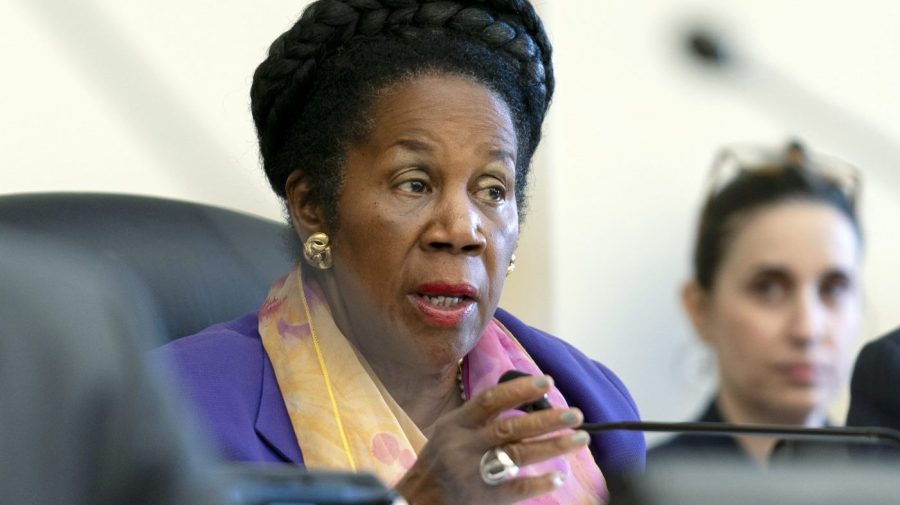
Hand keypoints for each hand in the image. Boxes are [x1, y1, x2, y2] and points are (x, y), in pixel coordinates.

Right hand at [394, 375, 589, 504]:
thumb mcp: (448, 431)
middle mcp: (464, 446)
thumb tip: (518, 394)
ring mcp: (474, 473)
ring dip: (553, 445)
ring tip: (579, 439)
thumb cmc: (438, 462)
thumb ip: (478, 416)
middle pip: (510, 427)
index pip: (490, 399)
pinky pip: (517, 487)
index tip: (547, 381)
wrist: (416, 501)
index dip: (520, 389)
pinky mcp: (483, 497)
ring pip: (518, 454)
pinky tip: (560, 476)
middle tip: (575, 414)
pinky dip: (540, 481)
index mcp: (456, 424)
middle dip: (546, 419)